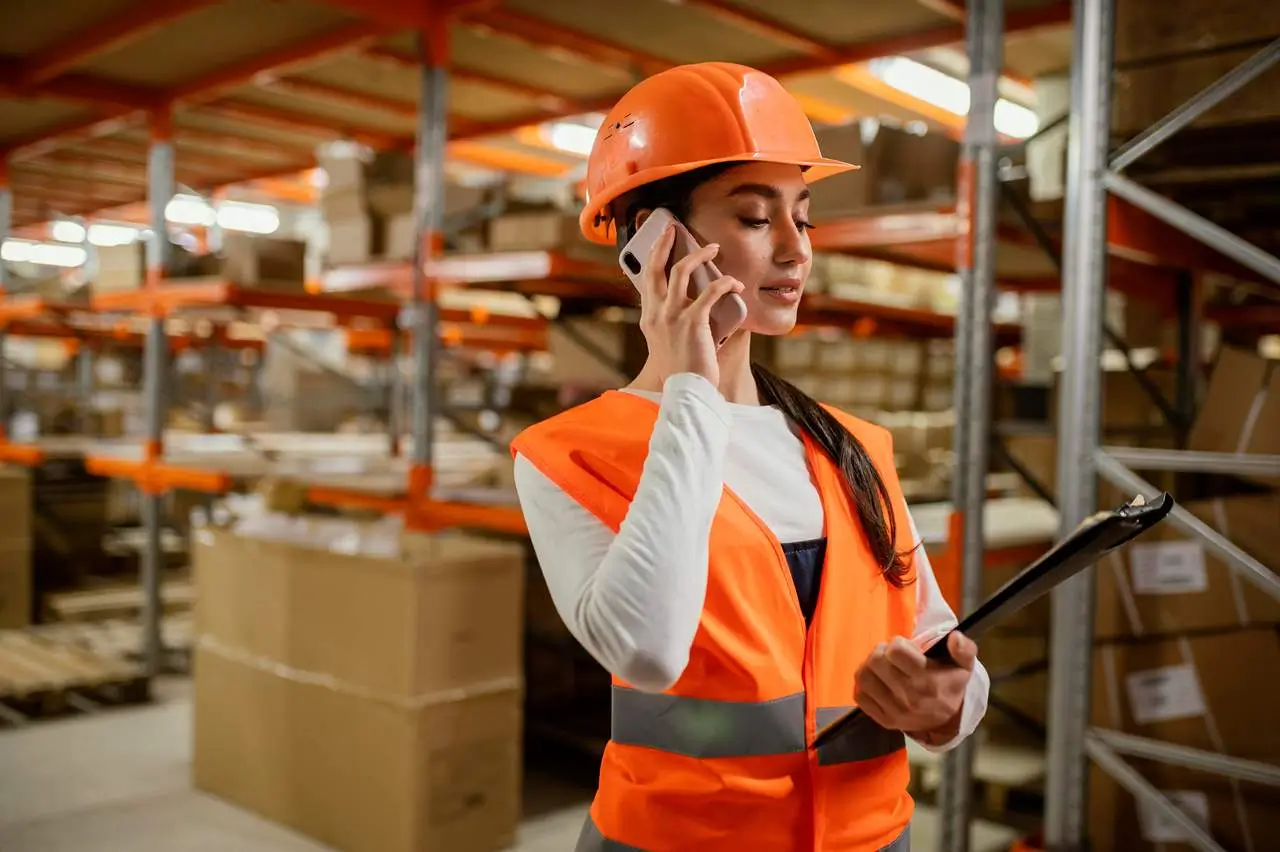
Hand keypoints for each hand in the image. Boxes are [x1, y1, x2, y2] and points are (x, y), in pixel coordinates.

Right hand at [636, 225, 744, 386]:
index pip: (648, 279)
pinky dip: (725, 283)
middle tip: (675, 229)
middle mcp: (656, 314)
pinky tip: (735, 284)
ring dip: (700, 255)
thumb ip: (674, 321)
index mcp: (649, 318)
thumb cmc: (682, 370)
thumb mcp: (669, 343)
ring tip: (713, 249)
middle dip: (665, 243)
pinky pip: (710, 291)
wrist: (686, 390)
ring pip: (682, 271)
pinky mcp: (692, 322)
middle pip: (656, 267)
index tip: (662, 240)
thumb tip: (694, 301)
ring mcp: (672, 317)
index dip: (653, 255)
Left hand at [853, 632, 977, 743]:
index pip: (896, 650)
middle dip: (881, 652)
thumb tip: (955, 637)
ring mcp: (894, 710)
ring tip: (882, 667)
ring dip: (869, 666)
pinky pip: (860, 696)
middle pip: (876, 660)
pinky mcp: (883, 720)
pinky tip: (877, 682)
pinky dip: (864, 685)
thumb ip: (964, 649)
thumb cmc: (950, 685)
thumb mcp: (964, 665)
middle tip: (890, 655)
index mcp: (927, 679)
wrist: (948, 721)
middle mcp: (909, 696)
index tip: (905, 648)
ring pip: (864, 677)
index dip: (897, 643)